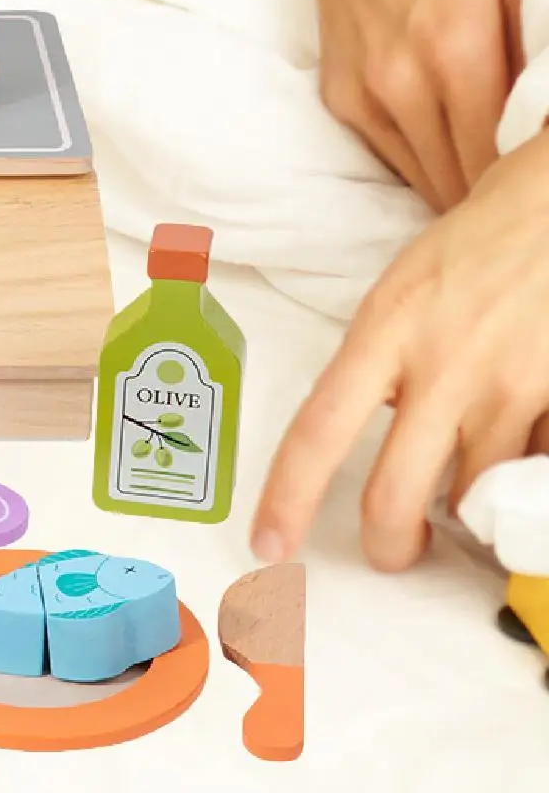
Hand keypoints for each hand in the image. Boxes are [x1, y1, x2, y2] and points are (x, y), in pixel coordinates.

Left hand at [253, 124, 548, 570]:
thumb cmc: (478, 242)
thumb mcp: (405, 290)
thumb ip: (387, 360)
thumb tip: (386, 425)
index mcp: (384, 331)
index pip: (319, 428)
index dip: (289, 496)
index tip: (269, 543)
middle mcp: (442, 365)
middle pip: (395, 493)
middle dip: (389, 543)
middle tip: (394, 550)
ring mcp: (510, 387)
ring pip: (473, 495)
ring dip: (464, 506)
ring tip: (465, 486)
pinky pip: (534, 470)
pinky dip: (521, 477)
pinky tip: (520, 450)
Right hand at [303, 0, 545, 210]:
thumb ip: (548, 39)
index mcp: (457, 50)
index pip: (501, 161)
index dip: (528, 186)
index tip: (545, 192)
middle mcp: (401, 82)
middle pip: (464, 183)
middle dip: (503, 196)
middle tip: (535, 198)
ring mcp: (365, 92)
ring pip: (428, 181)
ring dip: (468, 189)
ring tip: (504, 183)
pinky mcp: (340, 95)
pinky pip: (395, 158)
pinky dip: (431, 164)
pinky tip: (461, 148)